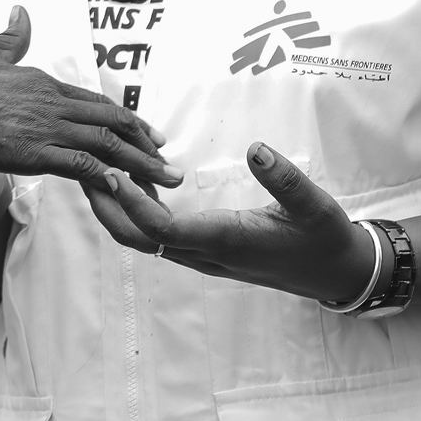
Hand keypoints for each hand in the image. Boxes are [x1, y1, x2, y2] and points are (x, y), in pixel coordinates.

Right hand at [0, 6, 180, 192]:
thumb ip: (9, 38)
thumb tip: (22, 11)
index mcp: (39, 80)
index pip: (93, 101)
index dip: (124, 118)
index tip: (147, 133)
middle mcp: (48, 100)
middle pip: (111, 121)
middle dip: (144, 143)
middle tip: (168, 161)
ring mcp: (42, 127)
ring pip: (106, 145)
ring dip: (139, 165)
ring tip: (164, 181)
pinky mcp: (31, 153)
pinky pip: (82, 167)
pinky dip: (108, 179)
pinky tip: (125, 191)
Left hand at [85, 140, 377, 302]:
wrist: (336, 272)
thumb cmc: (324, 237)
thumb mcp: (314, 204)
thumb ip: (284, 178)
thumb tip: (256, 149)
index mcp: (227, 240)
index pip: (164, 230)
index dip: (133, 204)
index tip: (111, 171)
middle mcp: (208, 253)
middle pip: (140, 240)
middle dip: (107, 208)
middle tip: (83, 167)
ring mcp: (204, 255)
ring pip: (145, 240)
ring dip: (117, 208)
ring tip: (99, 166)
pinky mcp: (205, 250)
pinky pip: (160, 235)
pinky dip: (138, 210)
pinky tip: (136, 179)